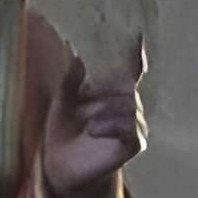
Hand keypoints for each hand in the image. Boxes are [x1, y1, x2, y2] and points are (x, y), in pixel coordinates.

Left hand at [42, 54, 146, 197]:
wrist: (59, 163)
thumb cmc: (63, 129)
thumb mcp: (64, 98)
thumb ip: (73, 76)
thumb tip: (80, 52)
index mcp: (115, 91)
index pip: (131, 67)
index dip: (135, 52)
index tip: (138, 33)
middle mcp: (130, 106)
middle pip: (127, 86)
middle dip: (105, 88)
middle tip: (84, 95)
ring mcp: (135, 125)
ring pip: (129, 105)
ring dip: (104, 110)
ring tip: (86, 121)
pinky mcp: (134, 144)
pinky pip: (130, 127)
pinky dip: (110, 125)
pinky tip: (93, 130)